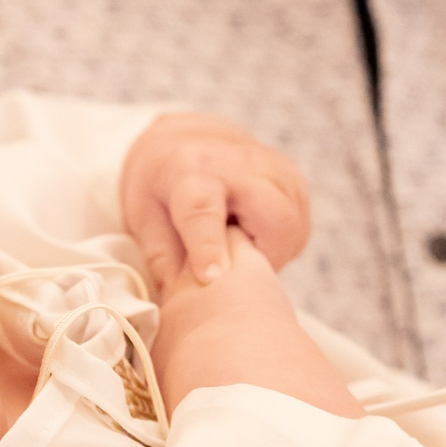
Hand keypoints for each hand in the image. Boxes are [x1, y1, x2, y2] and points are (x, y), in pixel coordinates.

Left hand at [118, 113, 308, 289]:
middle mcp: (235, 161)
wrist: (183, 142)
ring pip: (294, 223)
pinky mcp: (292, 175)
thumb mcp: (145, 220)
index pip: (202, 209)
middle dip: (262, 254)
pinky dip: (283, 239)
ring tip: (240, 245)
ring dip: (273, 249)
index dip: (208, 246)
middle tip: (234, 262)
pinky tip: (256, 234)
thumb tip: (181, 304)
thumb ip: (164, 261)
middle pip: (273, 216)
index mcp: (189, 170)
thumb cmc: (160, 189)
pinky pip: (300, 221)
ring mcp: (271, 164)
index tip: (211, 277)